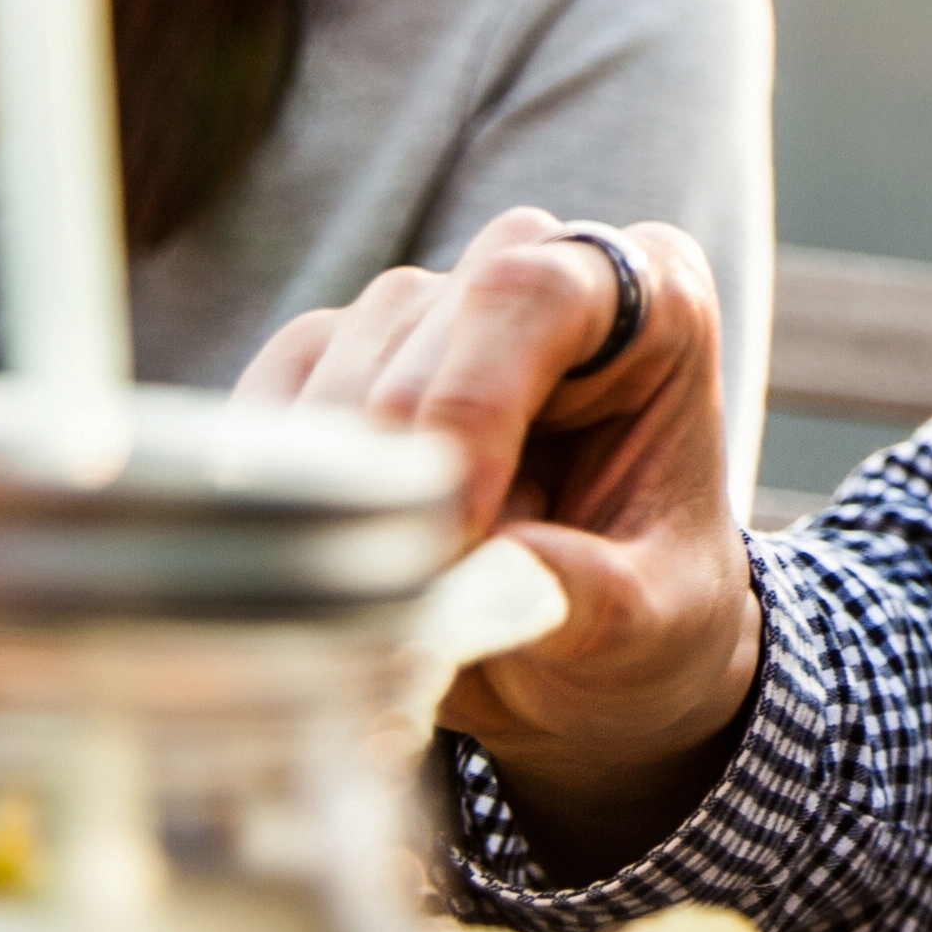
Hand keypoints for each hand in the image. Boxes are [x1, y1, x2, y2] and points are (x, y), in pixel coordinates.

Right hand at [241, 207, 760, 868]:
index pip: (534, 293)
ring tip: (411, 593)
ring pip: (338, 366)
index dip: (473, 405)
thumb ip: (598, 596)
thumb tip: (500, 567)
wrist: (585, 661)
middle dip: (402, 471)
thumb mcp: (656, 624)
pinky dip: (284, 494)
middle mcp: (534, 270)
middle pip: (419, 323)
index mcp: (653, 295)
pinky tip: (326, 562)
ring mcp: (428, 308)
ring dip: (348, 496)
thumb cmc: (645, 616)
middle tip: (415, 596)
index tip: (454, 531)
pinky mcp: (338, 364)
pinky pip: (275, 405)